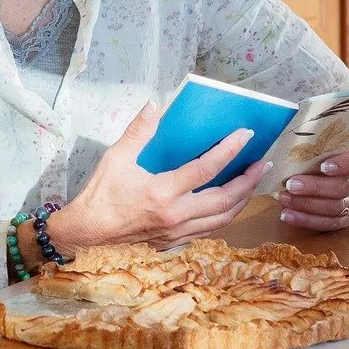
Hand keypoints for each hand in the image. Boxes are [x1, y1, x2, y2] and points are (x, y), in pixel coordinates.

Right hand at [44, 101, 267, 259]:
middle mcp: (175, 215)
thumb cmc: (100, 196)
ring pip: (222, 219)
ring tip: (252, 182)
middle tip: (262, 163)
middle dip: (248, 180)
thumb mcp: (115, 158)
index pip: (206, 169)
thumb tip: (154, 105)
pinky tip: (229, 204)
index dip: (229, 150)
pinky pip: (209, 230)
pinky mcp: (175, 242)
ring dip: (242, 200)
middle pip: (225, 199)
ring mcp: (177, 232)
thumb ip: (138, 132)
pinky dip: (225, 215)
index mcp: (162, 192)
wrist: (86, 236)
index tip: (246, 136)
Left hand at [276, 145, 348, 232]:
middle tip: (291, 184)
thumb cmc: (321, 154)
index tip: (322, 166)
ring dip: (307, 205)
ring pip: (335, 208)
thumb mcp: (319, 145)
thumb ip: (308, 145)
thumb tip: (276, 151)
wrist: (325, 171)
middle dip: (315, 187)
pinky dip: (306, 220)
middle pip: (343, 187)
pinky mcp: (345, 219)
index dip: (344, 164)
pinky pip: (328, 224)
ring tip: (284, 199)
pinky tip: (287, 215)